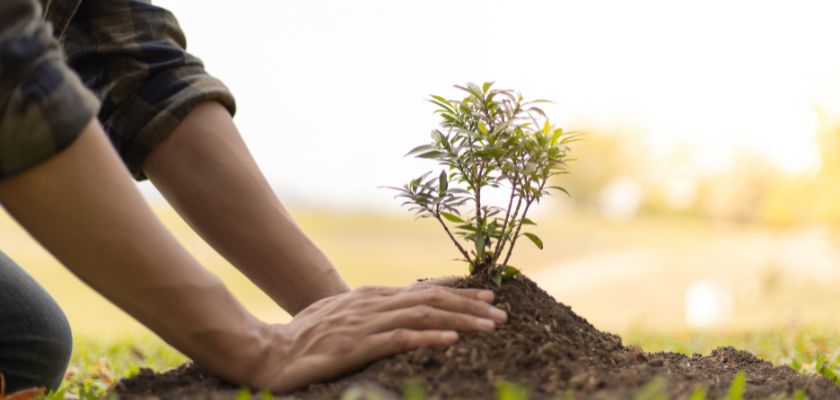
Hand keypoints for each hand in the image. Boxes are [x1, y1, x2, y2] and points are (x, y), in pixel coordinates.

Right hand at [248, 284, 506, 391]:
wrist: (269, 352)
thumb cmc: (304, 338)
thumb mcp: (341, 317)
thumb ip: (370, 313)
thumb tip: (398, 313)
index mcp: (371, 297)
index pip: (423, 291)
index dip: (458, 293)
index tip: (488, 297)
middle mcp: (373, 303)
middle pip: (431, 299)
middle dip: (470, 305)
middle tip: (501, 312)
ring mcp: (365, 323)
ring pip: (423, 314)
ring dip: (461, 318)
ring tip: (491, 326)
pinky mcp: (357, 346)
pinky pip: (399, 338)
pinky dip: (428, 336)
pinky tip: (452, 339)